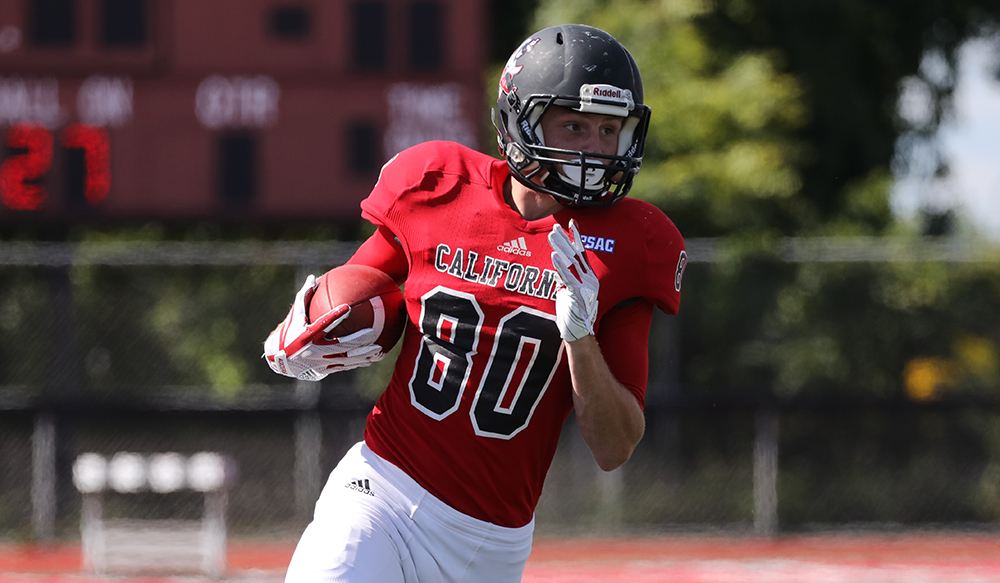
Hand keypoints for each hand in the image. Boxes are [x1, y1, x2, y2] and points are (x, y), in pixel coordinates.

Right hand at [263, 275, 384, 380]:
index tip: (348, 307)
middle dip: (357, 340)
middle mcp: (314, 350)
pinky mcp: (322, 370)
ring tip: (377, 350)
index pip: (322, 323)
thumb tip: (313, 277)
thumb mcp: (294, 315)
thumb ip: (304, 297)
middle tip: (373, 333)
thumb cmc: (289, 332)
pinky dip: (354, 364)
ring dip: (361, 355)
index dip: (335, 316)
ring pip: (344, 359)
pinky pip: (341, 367)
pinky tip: (368, 361)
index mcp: (307, 335)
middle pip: (340, 345)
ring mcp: (319, 362)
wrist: (280, 360)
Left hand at [548, 219, 598, 341]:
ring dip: (561, 247)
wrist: (579, 333)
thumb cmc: (572, 314)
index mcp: (589, 277)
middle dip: (565, 239)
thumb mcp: (569, 291)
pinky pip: (568, 277)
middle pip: (576, 254)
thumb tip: (559, 266)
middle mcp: (590, 279)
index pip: (582, 253)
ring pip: (572, 262)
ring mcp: (585, 286)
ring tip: (552, 235)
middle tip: (555, 227)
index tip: (571, 223)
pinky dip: (560, 265)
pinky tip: (554, 255)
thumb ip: (566, 278)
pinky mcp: (578, 294)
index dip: (577, 237)